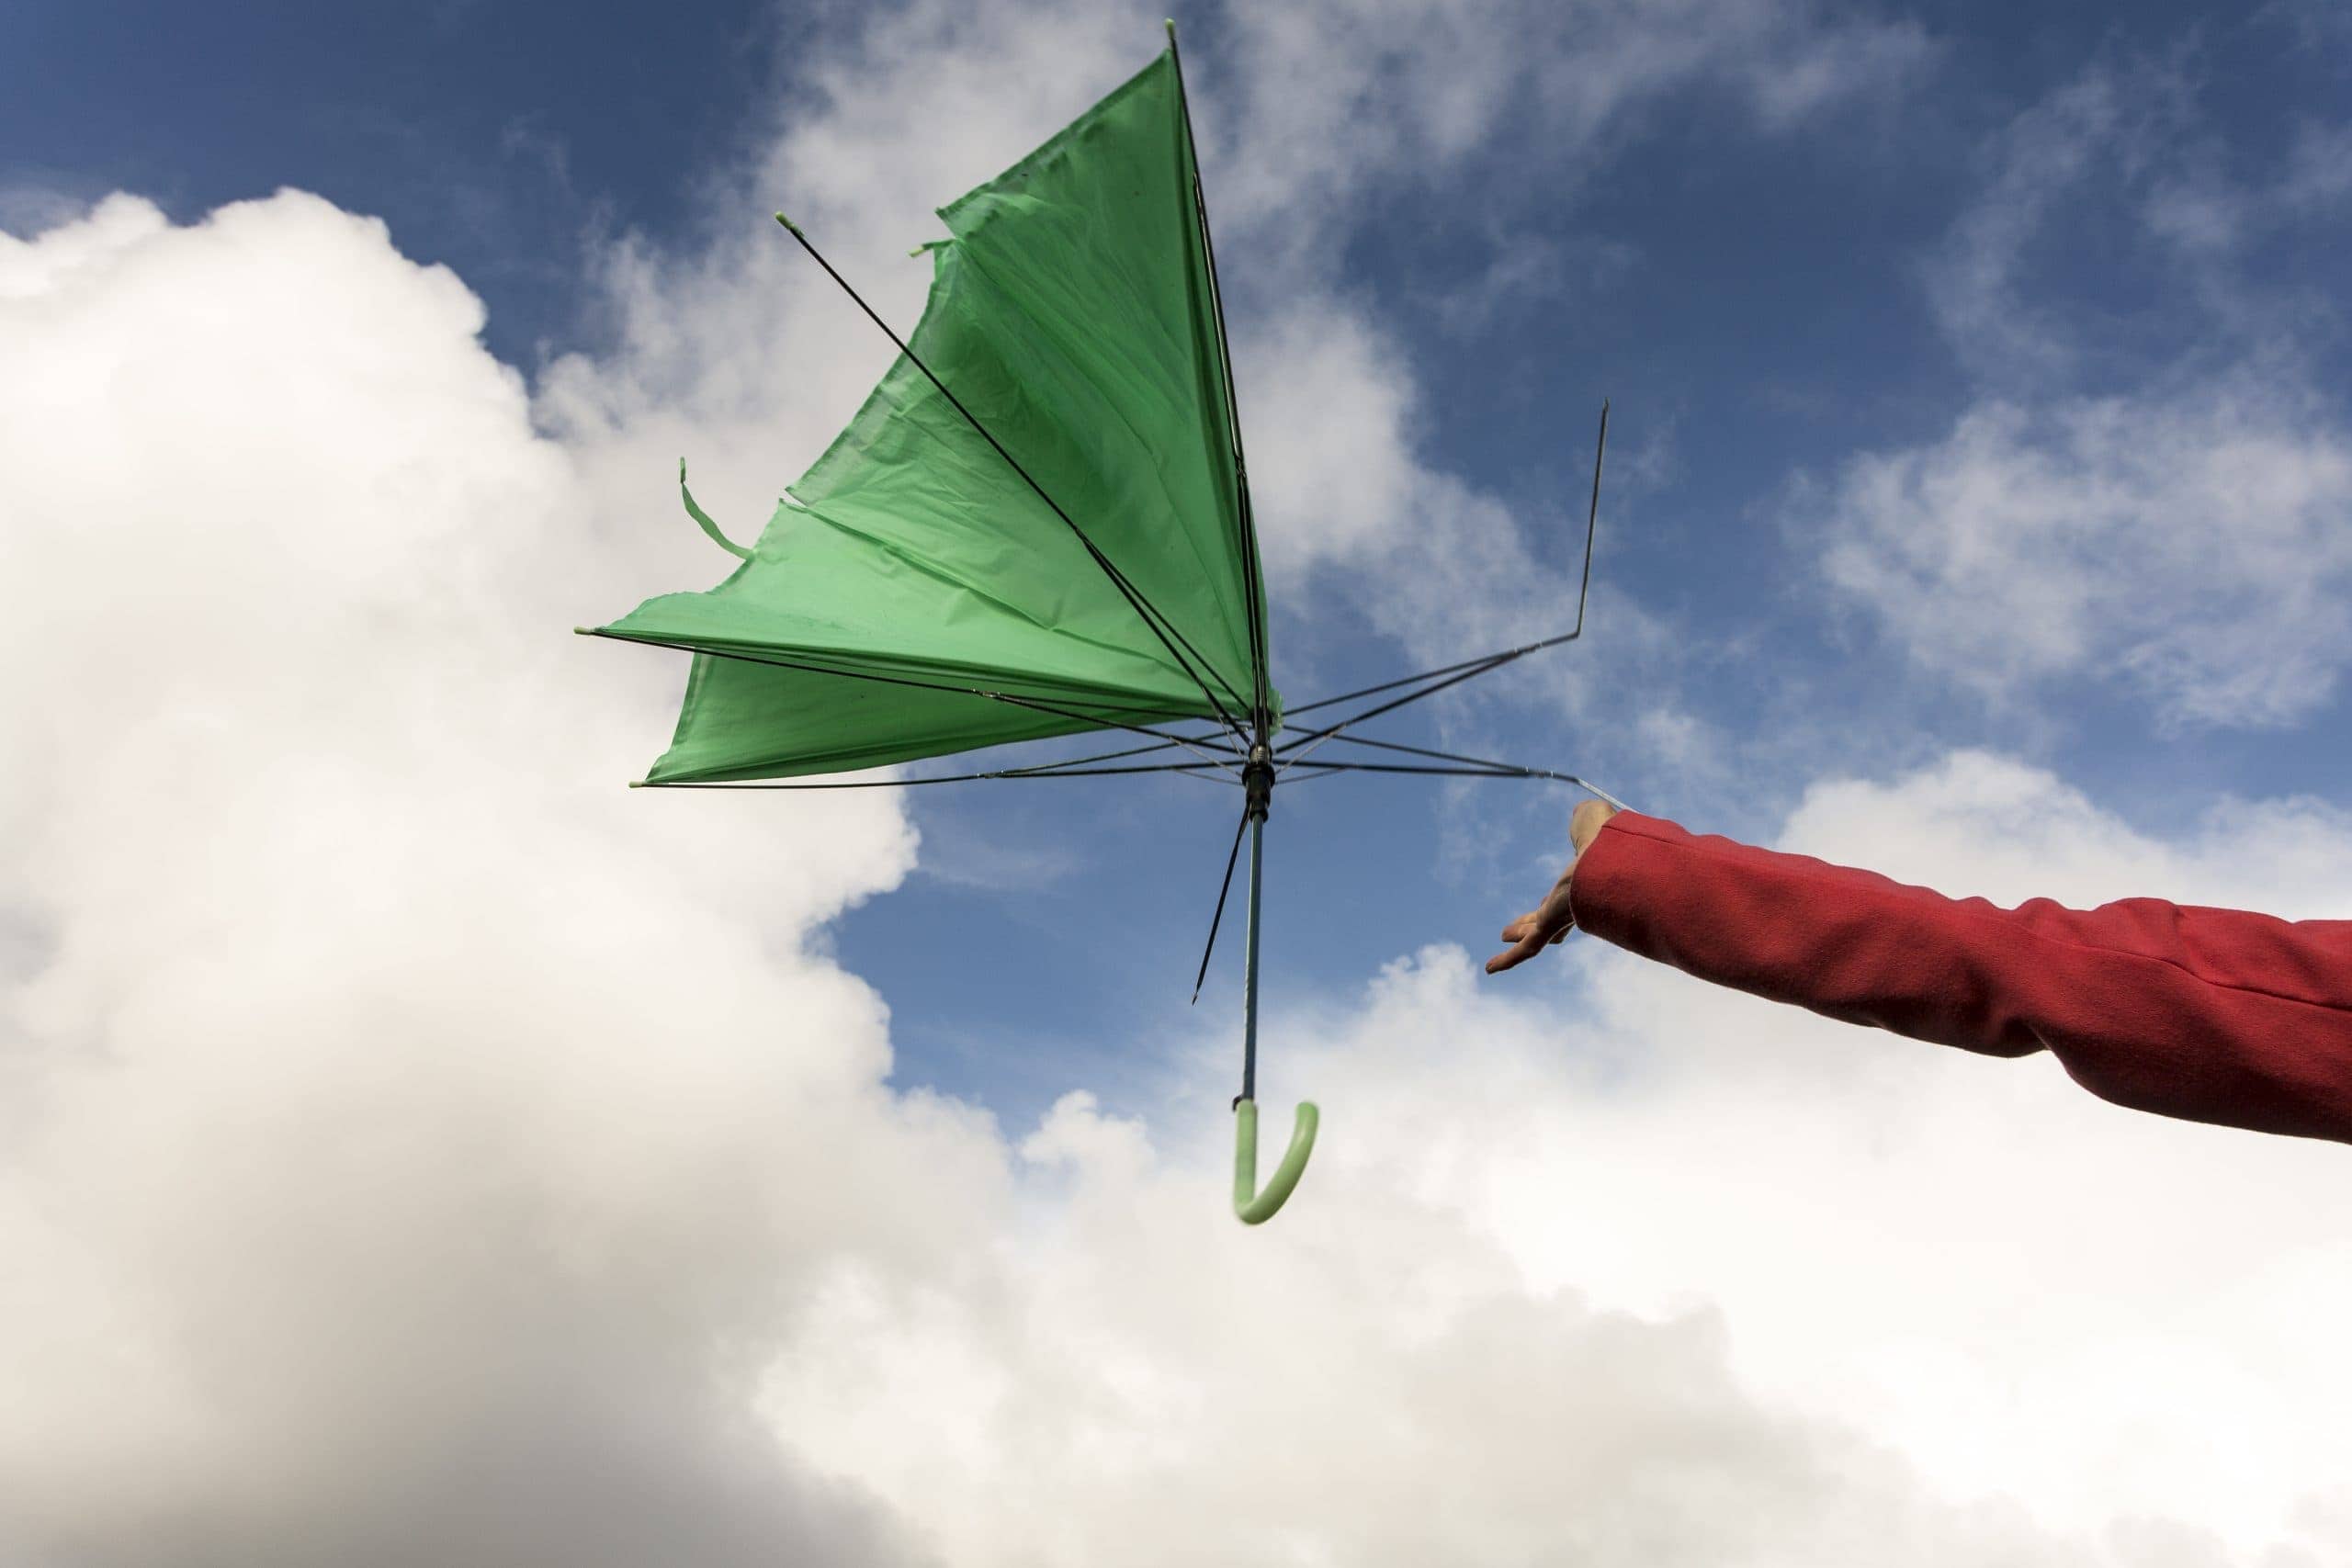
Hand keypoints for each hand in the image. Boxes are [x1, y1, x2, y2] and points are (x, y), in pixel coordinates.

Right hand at [1485, 798, 1618, 973]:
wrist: (1617, 858)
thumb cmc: (1612, 838)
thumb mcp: (1594, 825)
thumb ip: (1588, 820)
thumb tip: (1584, 813)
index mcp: (1585, 882)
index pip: (1566, 897)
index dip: (1553, 901)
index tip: (1544, 902)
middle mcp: (1577, 905)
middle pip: (1552, 920)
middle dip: (1535, 924)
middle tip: (1517, 929)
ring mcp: (1565, 918)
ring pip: (1537, 936)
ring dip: (1518, 938)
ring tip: (1502, 938)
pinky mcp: (1552, 927)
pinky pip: (1527, 949)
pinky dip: (1507, 961)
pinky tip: (1490, 970)